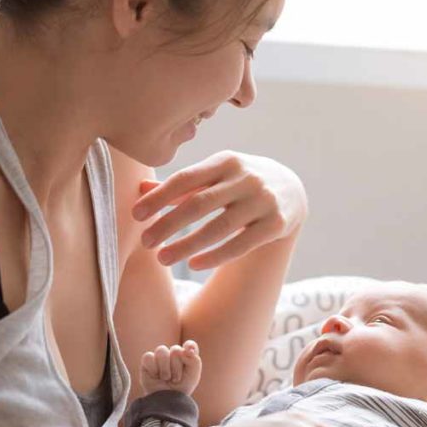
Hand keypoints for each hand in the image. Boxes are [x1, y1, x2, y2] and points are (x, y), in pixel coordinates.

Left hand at [133, 151, 307, 269]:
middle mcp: (247, 178)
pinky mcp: (277, 224)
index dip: (159, 197)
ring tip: (162, 259)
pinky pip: (242, 244)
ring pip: (221, 227)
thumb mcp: (215, 175)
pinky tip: (194, 265)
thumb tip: (140, 189)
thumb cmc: (239, 182)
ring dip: (188, 245)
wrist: (291, 190)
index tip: (135, 215)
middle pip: (200, 204)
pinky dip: (216, 256)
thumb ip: (182, 185)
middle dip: (169, 224)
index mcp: (226, 161)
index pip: (186, 178)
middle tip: (145, 242)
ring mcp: (264, 201)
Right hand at [140, 340, 201, 395]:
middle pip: (176, 350)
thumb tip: (185, 349)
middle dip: (177, 367)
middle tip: (176, 379)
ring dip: (165, 367)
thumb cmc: (180, 388)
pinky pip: (148, 356)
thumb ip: (194, 360)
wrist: (166, 401)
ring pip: (161, 350)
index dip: (190, 346)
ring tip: (166, 378)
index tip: (190, 352)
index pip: (190, 345)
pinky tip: (155, 376)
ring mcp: (160, 357)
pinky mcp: (147, 362)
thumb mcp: (193, 376)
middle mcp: (173, 354)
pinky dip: (153, 367)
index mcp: (187, 356)